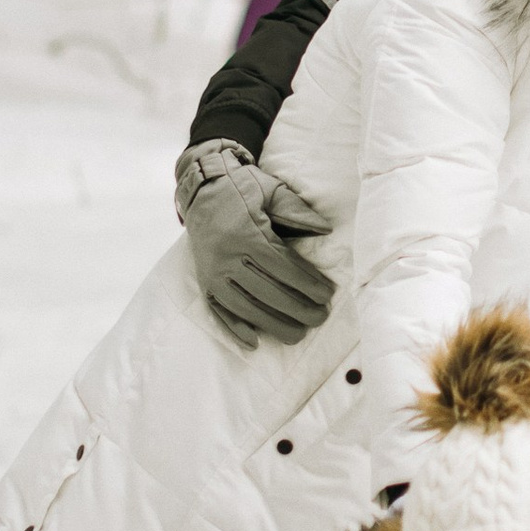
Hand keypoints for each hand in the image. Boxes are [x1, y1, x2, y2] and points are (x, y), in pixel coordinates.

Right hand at [176, 143, 335, 348]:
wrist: (202, 188)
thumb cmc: (243, 188)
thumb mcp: (272, 189)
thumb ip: (297, 210)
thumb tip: (327, 229)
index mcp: (247, 233)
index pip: (283, 266)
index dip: (307, 283)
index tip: (327, 295)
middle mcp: (227, 256)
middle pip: (267, 291)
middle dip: (297, 308)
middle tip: (321, 317)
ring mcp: (213, 272)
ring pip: (245, 306)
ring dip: (273, 324)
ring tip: (298, 334)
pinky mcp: (204, 281)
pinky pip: (218, 310)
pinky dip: (234, 328)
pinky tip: (254, 343)